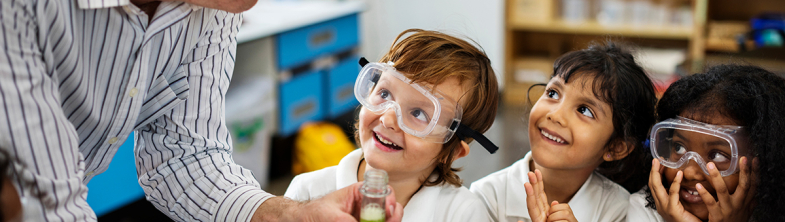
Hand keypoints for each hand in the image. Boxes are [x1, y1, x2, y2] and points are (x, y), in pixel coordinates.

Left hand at [252, 182, 402, 221]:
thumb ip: (347, 221)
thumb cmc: (312, 213)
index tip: (390, 210)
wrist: (300, 221)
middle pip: (390, 210)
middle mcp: (367, 206)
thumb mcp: (330, 216)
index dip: (391, 201)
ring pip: (385, 220)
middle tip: (390, 220)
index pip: (385, 191)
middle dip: (392, 217)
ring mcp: (365, 219)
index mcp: (361, 193)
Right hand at [524, 170, 577, 221]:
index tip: (537, 172)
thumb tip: (555, 202)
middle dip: (533, 184)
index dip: (538, 183)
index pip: (540, 195)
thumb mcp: (560, 217)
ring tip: (527, 183)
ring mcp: (538, 220)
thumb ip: (556, 209)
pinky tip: (524, 200)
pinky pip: (534, 216)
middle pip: (535, 197)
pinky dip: (527, 208)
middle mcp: (540, 215)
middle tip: (531, 173)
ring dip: (529, 193)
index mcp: (544, 212)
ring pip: (532, 205)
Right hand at [648, 159, 700, 221]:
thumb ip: (678, 195)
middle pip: (652, 184)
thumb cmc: (690, 220)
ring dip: (658, 172)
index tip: (658, 163)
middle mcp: (660, 205)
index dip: (655, 173)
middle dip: (653, 170)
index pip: (654, 186)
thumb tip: (680, 182)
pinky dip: (675, 182)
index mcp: (661, 203)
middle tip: (656, 159)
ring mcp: (664, 207)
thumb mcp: (681, 205)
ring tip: (661, 162)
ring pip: (657, 187)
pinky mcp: (672, 209)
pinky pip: (672, 193)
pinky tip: (679, 174)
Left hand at [698, 157, 756, 221]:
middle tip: (743, 158)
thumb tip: (755, 197)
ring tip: (710, 165)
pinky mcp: (717, 215)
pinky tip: (698, 185)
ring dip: (716, 177)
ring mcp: (728, 209)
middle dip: (745, 172)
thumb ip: (749, 204)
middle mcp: (738, 204)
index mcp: (745, 202)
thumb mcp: (745, 213)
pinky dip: (704, 193)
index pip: (753, 185)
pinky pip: (710, 202)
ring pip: (723, 190)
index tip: (754, 159)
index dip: (755, 172)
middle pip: (744, 186)